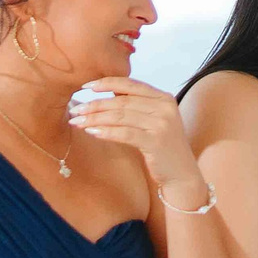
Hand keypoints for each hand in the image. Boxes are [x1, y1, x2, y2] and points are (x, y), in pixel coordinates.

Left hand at [67, 77, 207, 201]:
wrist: (181, 174)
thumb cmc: (163, 146)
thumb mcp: (154, 120)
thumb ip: (137, 104)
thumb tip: (109, 90)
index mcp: (164, 98)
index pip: (131, 84)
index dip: (106, 83)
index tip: (85, 86)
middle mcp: (165, 108)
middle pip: (122, 101)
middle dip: (95, 105)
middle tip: (76, 110)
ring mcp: (162, 125)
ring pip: (120, 116)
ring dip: (95, 119)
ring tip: (78, 122)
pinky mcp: (155, 142)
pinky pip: (124, 133)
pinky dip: (106, 132)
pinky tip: (91, 132)